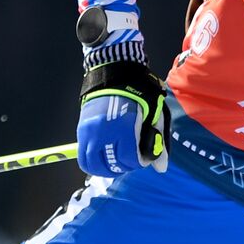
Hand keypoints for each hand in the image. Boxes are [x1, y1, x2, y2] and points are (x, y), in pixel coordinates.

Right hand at [77, 60, 169, 176]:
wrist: (115, 74)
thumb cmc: (140, 93)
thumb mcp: (154, 113)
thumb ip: (157, 140)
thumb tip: (161, 168)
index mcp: (124, 127)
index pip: (129, 158)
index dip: (139, 162)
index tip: (145, 158)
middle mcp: (103, 133)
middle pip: (113, 164)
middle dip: (125, 166)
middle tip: (132, 160)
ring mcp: (89, 133)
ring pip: (94, 165)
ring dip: (107, 169)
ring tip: (118, 163)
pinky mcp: (81, 131)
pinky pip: (83, 157)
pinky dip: (93, 164)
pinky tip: (104, 161)